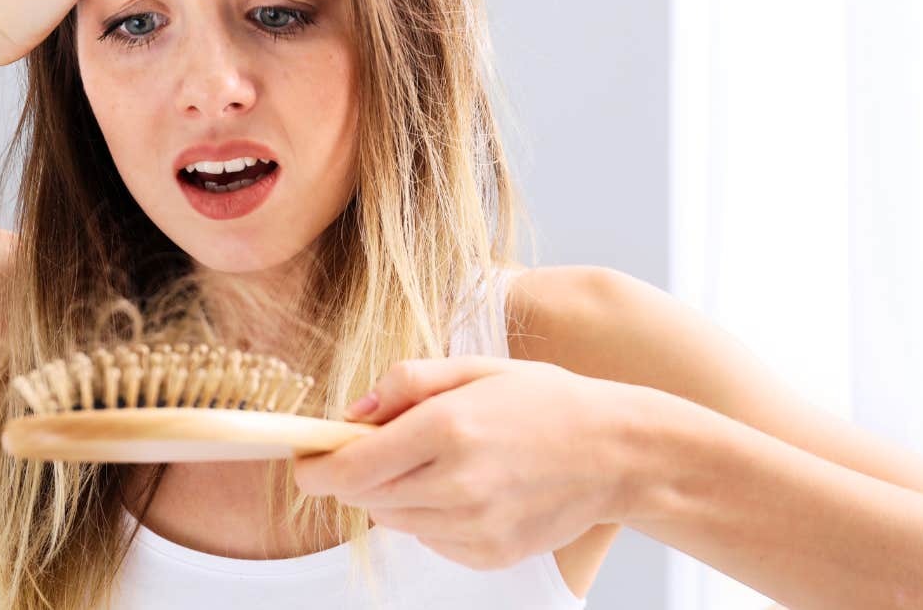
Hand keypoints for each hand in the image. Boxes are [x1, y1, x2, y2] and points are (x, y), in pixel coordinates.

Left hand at [293, 356, 651, 569]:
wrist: (618, 452)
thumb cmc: (548, 402)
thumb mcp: (476, 368)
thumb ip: (408, 382)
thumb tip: (351, 412)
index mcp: (449, 428)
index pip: (350, 468)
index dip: (315, 468)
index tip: (304, 459)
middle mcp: (457, 484)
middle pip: (365, 497)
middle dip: (359, 473)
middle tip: (387, 445)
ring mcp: (474, 527)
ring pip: (395, 520)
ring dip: (397, 493)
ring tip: (441, 461)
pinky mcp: (488, 555)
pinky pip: (430, 540)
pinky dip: (431, 516)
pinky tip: (469, 488)